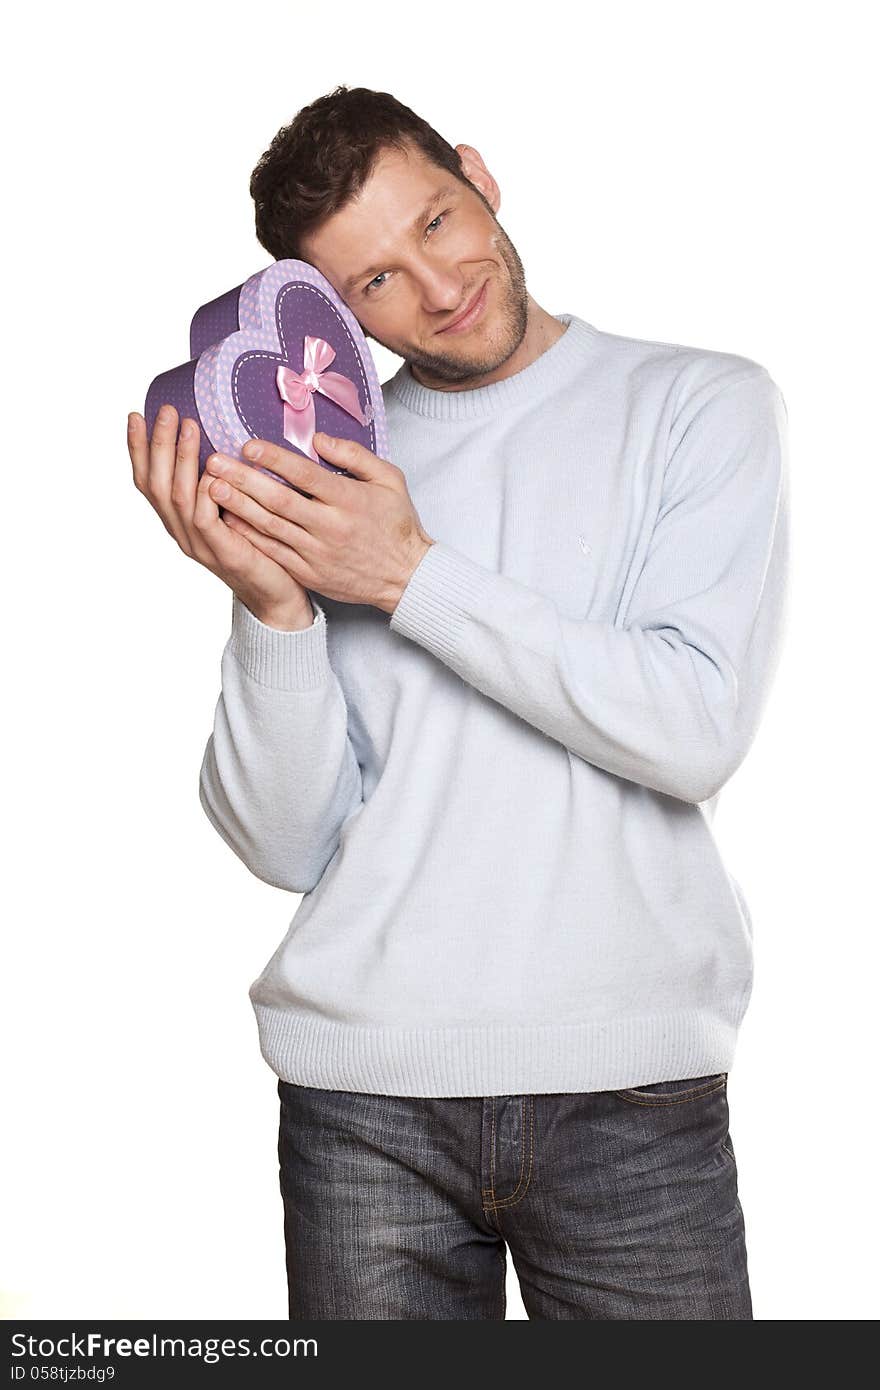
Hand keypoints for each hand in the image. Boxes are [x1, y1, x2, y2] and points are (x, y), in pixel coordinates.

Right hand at [128, 404, 314, 628]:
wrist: (279, 597)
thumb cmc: (261, 548)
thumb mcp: (234, 509)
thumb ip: (221, 484)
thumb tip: (222, 440)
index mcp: (180, 522)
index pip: (148, 482)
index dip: (139, 450)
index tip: (136, 415)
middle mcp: (182, 533)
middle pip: (156, 485)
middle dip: (158, 444)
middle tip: (166, 411)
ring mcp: (200, 545)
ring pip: (178, 497)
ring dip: (181, 459)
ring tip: (189, 426)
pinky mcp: (224, 554)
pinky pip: (205, 519)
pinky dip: (205, 493)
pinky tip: (212, 470)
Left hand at [199, 430, 434, 613]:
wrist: (405, 577)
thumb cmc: (397, 523)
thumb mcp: (390, 479)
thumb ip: (354, 455)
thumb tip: (318, 439)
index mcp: (348, 501)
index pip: (304, 475)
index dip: (274, 459)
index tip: (248, 445)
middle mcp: (329, 527)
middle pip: (278, 500)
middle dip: (242, 480)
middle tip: (214, 462)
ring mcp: (316, 553)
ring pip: (270, 527)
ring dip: (238, 506)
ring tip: (211, 487)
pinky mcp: (308, 573)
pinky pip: (272, 552)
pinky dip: (248, 537)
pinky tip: (227, 522)